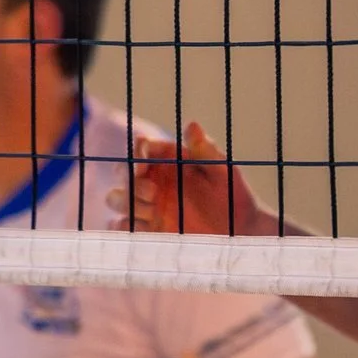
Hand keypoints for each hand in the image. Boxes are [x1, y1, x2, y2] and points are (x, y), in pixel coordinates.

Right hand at [107, 121, 270, 236]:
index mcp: (169, 161)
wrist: (240, 232)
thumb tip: (192, 125)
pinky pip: (121, 226)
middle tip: (153, 193)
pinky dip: (122, 226)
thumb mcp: (223, 173)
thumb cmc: (233, 197)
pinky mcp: (147, 230)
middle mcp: (154, 181)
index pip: (142, 148)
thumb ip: (206, 151)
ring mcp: (148, 206)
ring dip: (127, 203)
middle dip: (130, 181)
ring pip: (117, 199)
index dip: (137, 153)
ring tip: (151, 211)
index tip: (143, 165)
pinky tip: (141, 228)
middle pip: (123, 173)